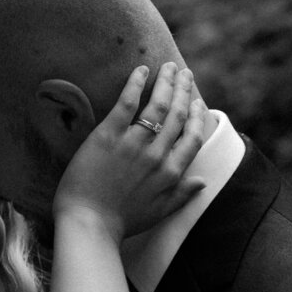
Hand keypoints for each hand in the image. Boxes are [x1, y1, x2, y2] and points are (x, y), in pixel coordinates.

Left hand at [52, 61, 207, 240]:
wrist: (88, 224)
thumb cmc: (121, 222)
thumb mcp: (158, 212)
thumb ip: (182, 195)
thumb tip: (203, 181)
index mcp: (171, 173)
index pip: (193, 137)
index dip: (197, 116)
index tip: (197, 101)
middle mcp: (157, 155)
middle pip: (177, 114)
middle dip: (183, 90)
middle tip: (184, 72)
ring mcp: (133, 144)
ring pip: (158, 105)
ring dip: (166, 82)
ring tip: (168, 67)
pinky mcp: (108, 136)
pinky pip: (126, 103)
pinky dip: (136, 83)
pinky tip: (141, 69)